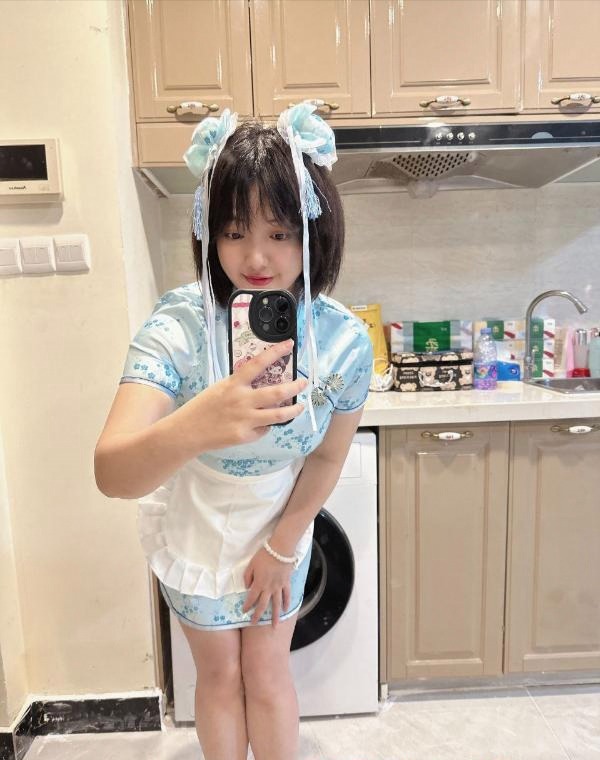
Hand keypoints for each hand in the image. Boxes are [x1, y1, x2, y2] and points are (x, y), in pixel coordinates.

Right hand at [180, 340, 306, 453]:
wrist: (187, 431)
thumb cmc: (203, 407)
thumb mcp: (220, 388)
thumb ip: (240, 387)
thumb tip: (261, 386)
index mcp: (234, 384)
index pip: (258, 364)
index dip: (275, 352)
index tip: (289, 344)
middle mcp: (242, 400)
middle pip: (276, 392)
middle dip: (294, 387)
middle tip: (304, 383)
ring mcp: (245, 419)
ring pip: (278, 415)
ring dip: (293, 410)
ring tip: (300, 407)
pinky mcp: (245, 435)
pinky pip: (263, 429)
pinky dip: (264, 426)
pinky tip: (258, 425)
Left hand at [242, 547, 293, 626]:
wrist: (280, 549)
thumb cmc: (264, 555)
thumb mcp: (251, 564)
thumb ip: (247, 576)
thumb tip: (247, 587)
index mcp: (259, 583)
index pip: (251, 598)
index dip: (247, 606)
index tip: (244, 612)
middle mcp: (269, 588)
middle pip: (263, 605)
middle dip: (258, 615)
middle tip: (254, 624)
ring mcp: (279, 587)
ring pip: (277, 604)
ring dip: (275, 616)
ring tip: (275, 626)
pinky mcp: (286, 583)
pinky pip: (287, 595)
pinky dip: (287, 603)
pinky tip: (286, 610)